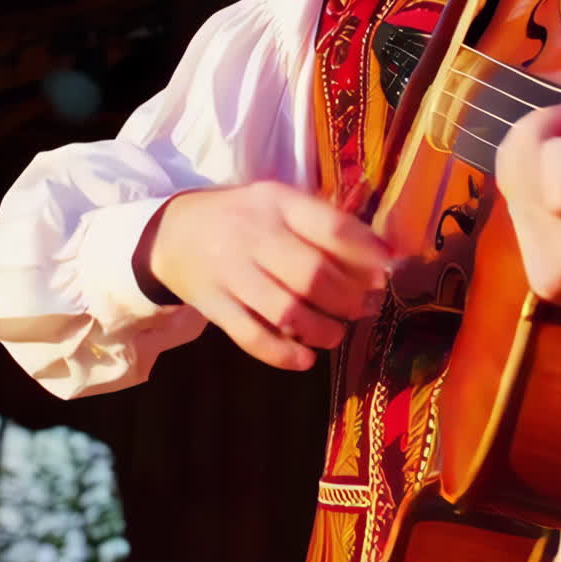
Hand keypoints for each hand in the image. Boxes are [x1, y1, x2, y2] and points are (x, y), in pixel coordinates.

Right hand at [136, 181, 389, 369]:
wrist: (172, 233)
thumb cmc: (243, 219)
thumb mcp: (280, 205)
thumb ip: (327, 225)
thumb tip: (388, 257)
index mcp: (276, 202)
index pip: (332, 228)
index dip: (368, 256)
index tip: (387, 274)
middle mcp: (252, 234)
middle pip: (313, 274)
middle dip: (349, 299)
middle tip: (363, 309)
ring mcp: (230, 272)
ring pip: (286, 310)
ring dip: (322, 329)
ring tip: (335, 333)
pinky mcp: (213, 306)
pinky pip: (251, 337)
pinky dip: (283, 354)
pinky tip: (305, 359)